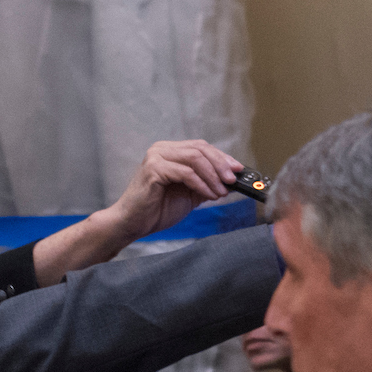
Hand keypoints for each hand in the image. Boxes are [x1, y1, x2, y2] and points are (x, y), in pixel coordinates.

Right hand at [111, 140, 243, 242]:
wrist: (132, 224)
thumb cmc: (157, 209)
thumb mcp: (189, 194)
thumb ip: (207, 183)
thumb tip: (231, 180)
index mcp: (169, 151)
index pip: (201, 147)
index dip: (222, 157)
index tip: (238, 169)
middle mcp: (162, 149)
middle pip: (200, 149)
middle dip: (221, 164)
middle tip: (233, 180)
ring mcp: (156, 157)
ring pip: (195, 158)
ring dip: (213, 176)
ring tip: (222, 192)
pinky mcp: (153, 169)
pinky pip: (186, 173)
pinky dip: (202, 184)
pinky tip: (209, 195)